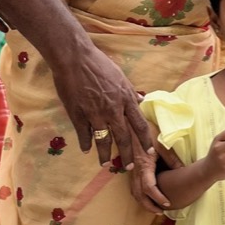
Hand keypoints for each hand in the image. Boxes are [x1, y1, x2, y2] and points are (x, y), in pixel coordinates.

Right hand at [49, 45, 166, 208]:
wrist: (74, 58)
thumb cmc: (98, 63)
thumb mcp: (120, 75)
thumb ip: (130, 90)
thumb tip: (141, 98)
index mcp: (126, 98)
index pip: (140, 124)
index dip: (146, 140)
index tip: (150, 152)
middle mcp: (113, 109)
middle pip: (124, 138)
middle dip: (127, 154)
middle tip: (129, 167)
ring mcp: (95, 113)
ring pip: (103, 140)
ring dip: (105, 154)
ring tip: (105, 164)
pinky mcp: (78, 114)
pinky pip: (83, 134)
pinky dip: (85, 143)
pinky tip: (86, 150)